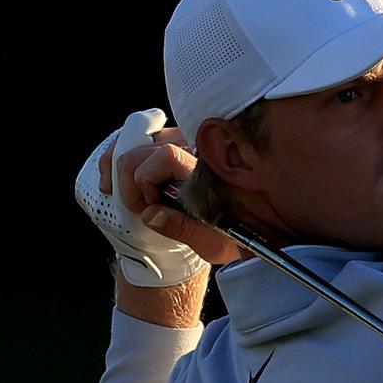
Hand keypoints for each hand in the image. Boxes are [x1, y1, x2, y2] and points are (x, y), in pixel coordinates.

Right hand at [95, 113, 242, 266]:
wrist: (260, 225)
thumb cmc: (239, 235)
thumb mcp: (216, 243)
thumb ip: (183, 229)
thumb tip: (150, 214)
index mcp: (209, 171)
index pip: (166, 155)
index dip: (146, 180)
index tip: (148, 206)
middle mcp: (199, 149)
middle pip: (145, 146)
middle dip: (130, 178)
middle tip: (139, 206)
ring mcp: (187, 142)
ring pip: (142, 139)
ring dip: (127, 167)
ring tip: (133, 195)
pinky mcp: (178, 144)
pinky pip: (143, 138)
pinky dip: (127, 157)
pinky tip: (123, 180)